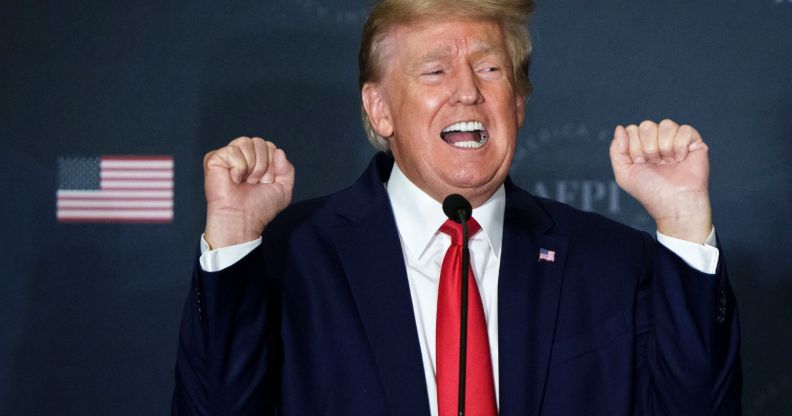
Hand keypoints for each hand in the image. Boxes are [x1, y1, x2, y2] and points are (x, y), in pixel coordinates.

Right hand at [203, 136, 294, 248]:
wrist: (243, 219)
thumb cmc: (259, 208)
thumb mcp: (283, 190)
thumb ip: (287, 170)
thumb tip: (279, 152)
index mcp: (256, 160)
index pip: (270, 147)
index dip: (273, 165)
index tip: (265, 182)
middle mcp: (242, 156)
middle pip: (260, 142)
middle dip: (263, 165)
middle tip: (254, 182)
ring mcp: (227, 156)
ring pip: (247, 142)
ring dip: (251, 166)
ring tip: (244, 181)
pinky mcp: (214, 159)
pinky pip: (233, 150)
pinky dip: (238, 167)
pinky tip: (233, 179)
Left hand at [609, 120, 711, 242]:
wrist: (674, 203)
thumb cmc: (650, 192)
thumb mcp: (624, 174)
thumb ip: (616, 150)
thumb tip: (620, 128)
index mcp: (641, 147)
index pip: (632, 130)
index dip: (634, 147)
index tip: (640, 163)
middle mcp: (658, 141)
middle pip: (647, 125)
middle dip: (648, 147)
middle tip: (655, 163)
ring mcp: (676, 140)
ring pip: (666, 124)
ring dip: (664, 147)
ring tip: (669, 162)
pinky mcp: (694, 142)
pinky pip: (684, 129)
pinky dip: (680, 146)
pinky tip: (681, 159)